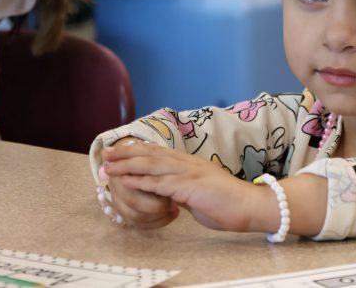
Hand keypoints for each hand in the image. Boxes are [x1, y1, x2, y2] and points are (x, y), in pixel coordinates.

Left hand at [103, 142, 277, 232]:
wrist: (249, 206)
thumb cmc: (228, 203)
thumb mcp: (200, 194)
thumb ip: (184, 190)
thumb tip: (170, 194)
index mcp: (191, 163)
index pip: (160, 152)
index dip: (138, 149)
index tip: (120, 149)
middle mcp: (188, 163)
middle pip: (152, 154)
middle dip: (127, 152)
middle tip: (106, 152)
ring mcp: (189, 173)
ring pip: (152, 165)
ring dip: (127, 165)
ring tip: (108, 166)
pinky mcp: (189, 187)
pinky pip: (160, 184)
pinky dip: (140, 181)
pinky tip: (125, 181)